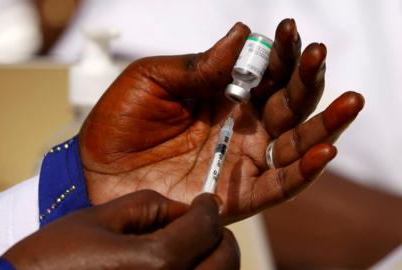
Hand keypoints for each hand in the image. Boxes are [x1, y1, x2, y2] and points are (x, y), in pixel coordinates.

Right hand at [3, 190, 238, 269]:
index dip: (208, 209)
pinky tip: (173, 265)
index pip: (206, 229)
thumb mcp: (98, 219)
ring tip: (188, 244)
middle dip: (217, 237)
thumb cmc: (53, 259)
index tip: (205, 201)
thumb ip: (148, 206)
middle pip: (224, 262)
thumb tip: (184, 209)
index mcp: (154, 263)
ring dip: (210, 260)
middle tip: (202, 224)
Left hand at [79, 19, 363, 221]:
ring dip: (325, 124)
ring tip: (350, 101)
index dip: (281, 53)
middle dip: (309, 79)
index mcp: (222, 96)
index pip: (265, 73)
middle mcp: (240, 127)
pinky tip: (324, 151)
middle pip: (288, 104)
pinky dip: (303, 172)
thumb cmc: (119, 120)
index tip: (290, 31)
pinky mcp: (235, 196)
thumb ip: (199, 65)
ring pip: (295, 144)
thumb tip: (243, 33)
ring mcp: (240, 161)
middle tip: (319, 55)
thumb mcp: (152, 79)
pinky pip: (278, 186)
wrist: (94, 168)